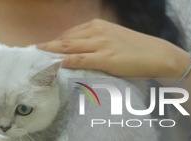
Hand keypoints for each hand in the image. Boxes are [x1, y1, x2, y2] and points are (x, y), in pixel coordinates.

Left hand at [37, 19, 189, 77]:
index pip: (69, 34)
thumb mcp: (112, 40)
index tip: (42, 49)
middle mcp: (96, 31)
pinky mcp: (106, 57)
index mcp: (97, 26)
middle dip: (47, 46)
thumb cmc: (135, 49)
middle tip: (33, 53)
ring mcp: (101, 44)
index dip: (54, 42)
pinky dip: (66, 61)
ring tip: (38, 59)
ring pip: (69, 47)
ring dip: (52, 53)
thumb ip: (95, 44)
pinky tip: (56, 64)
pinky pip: (80, 59)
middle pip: (65, 39)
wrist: (158, 55)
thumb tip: (79, 53)